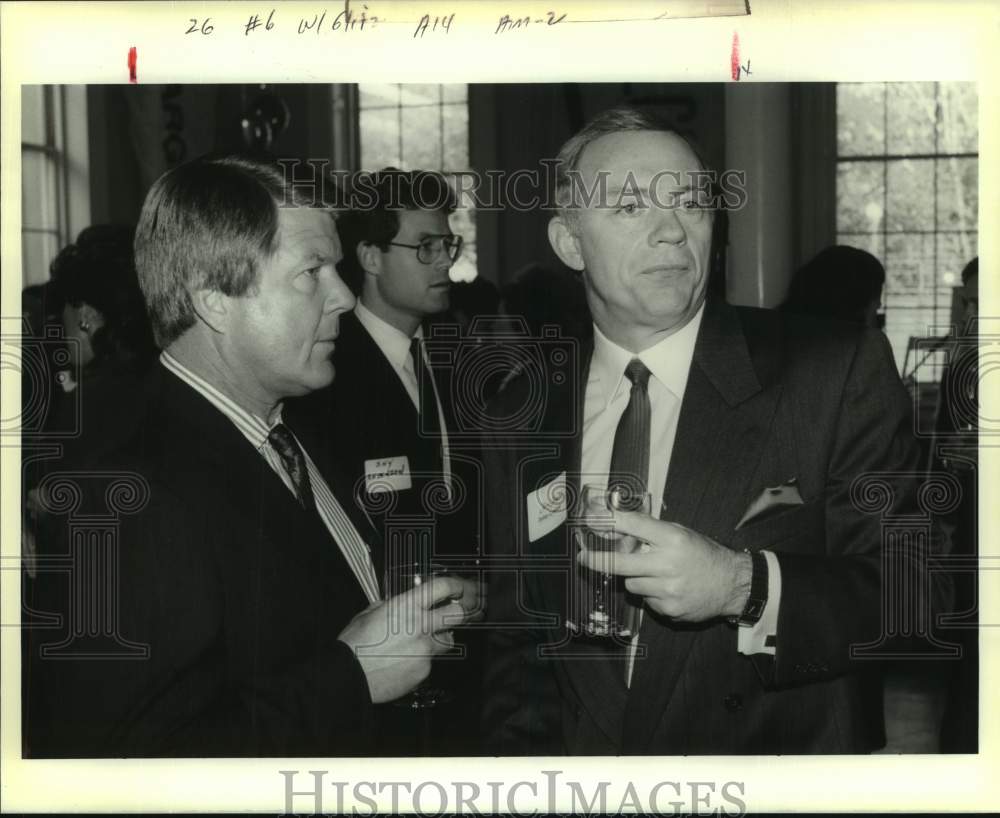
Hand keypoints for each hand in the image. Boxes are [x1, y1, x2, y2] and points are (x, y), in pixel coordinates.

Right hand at [338, 576, 484, 703]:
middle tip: (468, 609)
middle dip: (465, 610)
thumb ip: (391, 605)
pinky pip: (431, 663)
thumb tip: (400, 603)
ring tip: (421, 641)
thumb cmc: (354, 644)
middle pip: (458, 614)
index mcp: (406, 607)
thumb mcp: (370, 613)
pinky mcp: (423, 672)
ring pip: (447, 641)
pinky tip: (404, 662)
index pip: (443, 587)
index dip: (459, 584)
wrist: (348, 676)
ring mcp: (425, 651)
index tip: (465, 586)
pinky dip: (422, 661)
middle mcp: (420, 627)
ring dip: (440, 638)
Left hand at [577, 510, 750, 622]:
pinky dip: (651, 594)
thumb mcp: (681, 533)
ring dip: (635, 579)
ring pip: (631, 584)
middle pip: (621, 562)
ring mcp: (668, 589)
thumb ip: (652, 531)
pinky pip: (646, 600)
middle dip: (597, 560)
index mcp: (673, 539)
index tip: (591, 520)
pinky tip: (667, 588)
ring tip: (655, 574)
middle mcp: (669, 563)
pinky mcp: (669, 609)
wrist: (731, 584)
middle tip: (584, 559)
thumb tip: (618, 523)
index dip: (608, 521)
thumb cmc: (703, 554)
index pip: (633, 525)